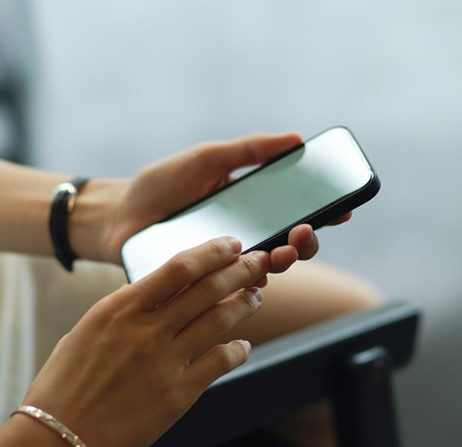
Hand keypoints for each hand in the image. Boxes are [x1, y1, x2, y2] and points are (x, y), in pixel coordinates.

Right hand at [0, 237, 275, 446]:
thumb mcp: (87, 332)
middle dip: (240, 269)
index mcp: (119, 308)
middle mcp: (145, 330)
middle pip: (207, 288)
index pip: (178, 267)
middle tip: (259, 262)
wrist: (56, 438)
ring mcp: (164, 362)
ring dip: (244, 303)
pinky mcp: (177, 395)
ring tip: (255, 296)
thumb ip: (124, 310)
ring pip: (220, 320)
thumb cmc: (64, 386)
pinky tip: (243, 346)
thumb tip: (154, 294)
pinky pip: (220, 362)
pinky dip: (239, 350)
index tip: (231, 244)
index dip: (212, 252)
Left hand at [78, 133, 350, 265]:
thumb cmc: (162, 184)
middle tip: (304, 231)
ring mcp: (228, 265)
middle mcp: (247, 239)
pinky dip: (249, 287)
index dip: (327, 212)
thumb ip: (249, 150)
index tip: (344, 209)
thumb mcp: (207, 159)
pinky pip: (235, 293)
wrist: (118, 215)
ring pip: (270, 271)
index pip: (299, 212)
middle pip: (293, 246)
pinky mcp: (207, 286)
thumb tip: (296, 139)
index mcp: (253, 207)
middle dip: (308, 241)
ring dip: (284, 262)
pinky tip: (252, 280)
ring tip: (281, 251)